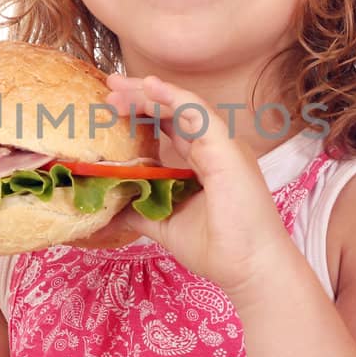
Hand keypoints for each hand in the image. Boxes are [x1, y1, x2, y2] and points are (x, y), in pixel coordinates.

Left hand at [103, 74, 294, 301]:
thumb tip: (105, 209)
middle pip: (175, 111)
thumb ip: (139, 210)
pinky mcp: (228, 151)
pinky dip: (174, 97)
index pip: (171, 126)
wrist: (249, 270)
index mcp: (205, 161)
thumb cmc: (219, 249)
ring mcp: (224, 147)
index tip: (112, 104)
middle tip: (109, 87)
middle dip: (140, 96)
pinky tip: (150, 87)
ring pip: (184, 107)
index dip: (143, 111)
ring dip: (149, 94)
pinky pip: (199, 114)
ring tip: (118, 88)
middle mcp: (216, 148)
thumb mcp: (165, 224)